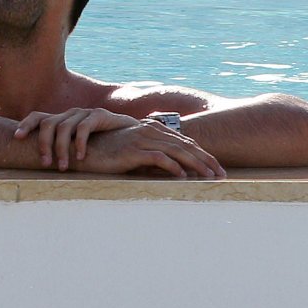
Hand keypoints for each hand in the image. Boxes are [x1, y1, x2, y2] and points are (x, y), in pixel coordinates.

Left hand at [13, 107, 140, 168]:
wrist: (130, 136)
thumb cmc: (101, 145)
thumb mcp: (77, 147)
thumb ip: (62, 151)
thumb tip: (38, 166)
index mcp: (62, 120)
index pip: (38, 117)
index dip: (26, 124)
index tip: (17, 137)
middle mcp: (70, 114)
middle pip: (48, 123)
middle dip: (44, 144)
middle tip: (46, 164)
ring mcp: (84, 113)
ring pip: (64, 127)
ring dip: (61, 149)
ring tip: (64, 167)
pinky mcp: (99, 115)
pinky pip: (84, 127)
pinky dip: (80, 143)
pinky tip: (81, 157)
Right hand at [79, 119, 225, 179]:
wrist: (85, 150)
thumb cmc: (110, 153)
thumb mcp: (136, 152)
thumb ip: (154, 155)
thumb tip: (176, 168)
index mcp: (153, 129)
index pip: (184, 141)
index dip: (203, 154)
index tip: (217, 167)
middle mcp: (149, 131)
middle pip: (185, 146)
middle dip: (206, 160)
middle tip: (222, 174)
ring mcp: (142, 139)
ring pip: (177, 152)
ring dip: (196, 165)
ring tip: (210, 177)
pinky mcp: (133, 151)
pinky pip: (158, 159)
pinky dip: (173, 168)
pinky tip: (183, 177)